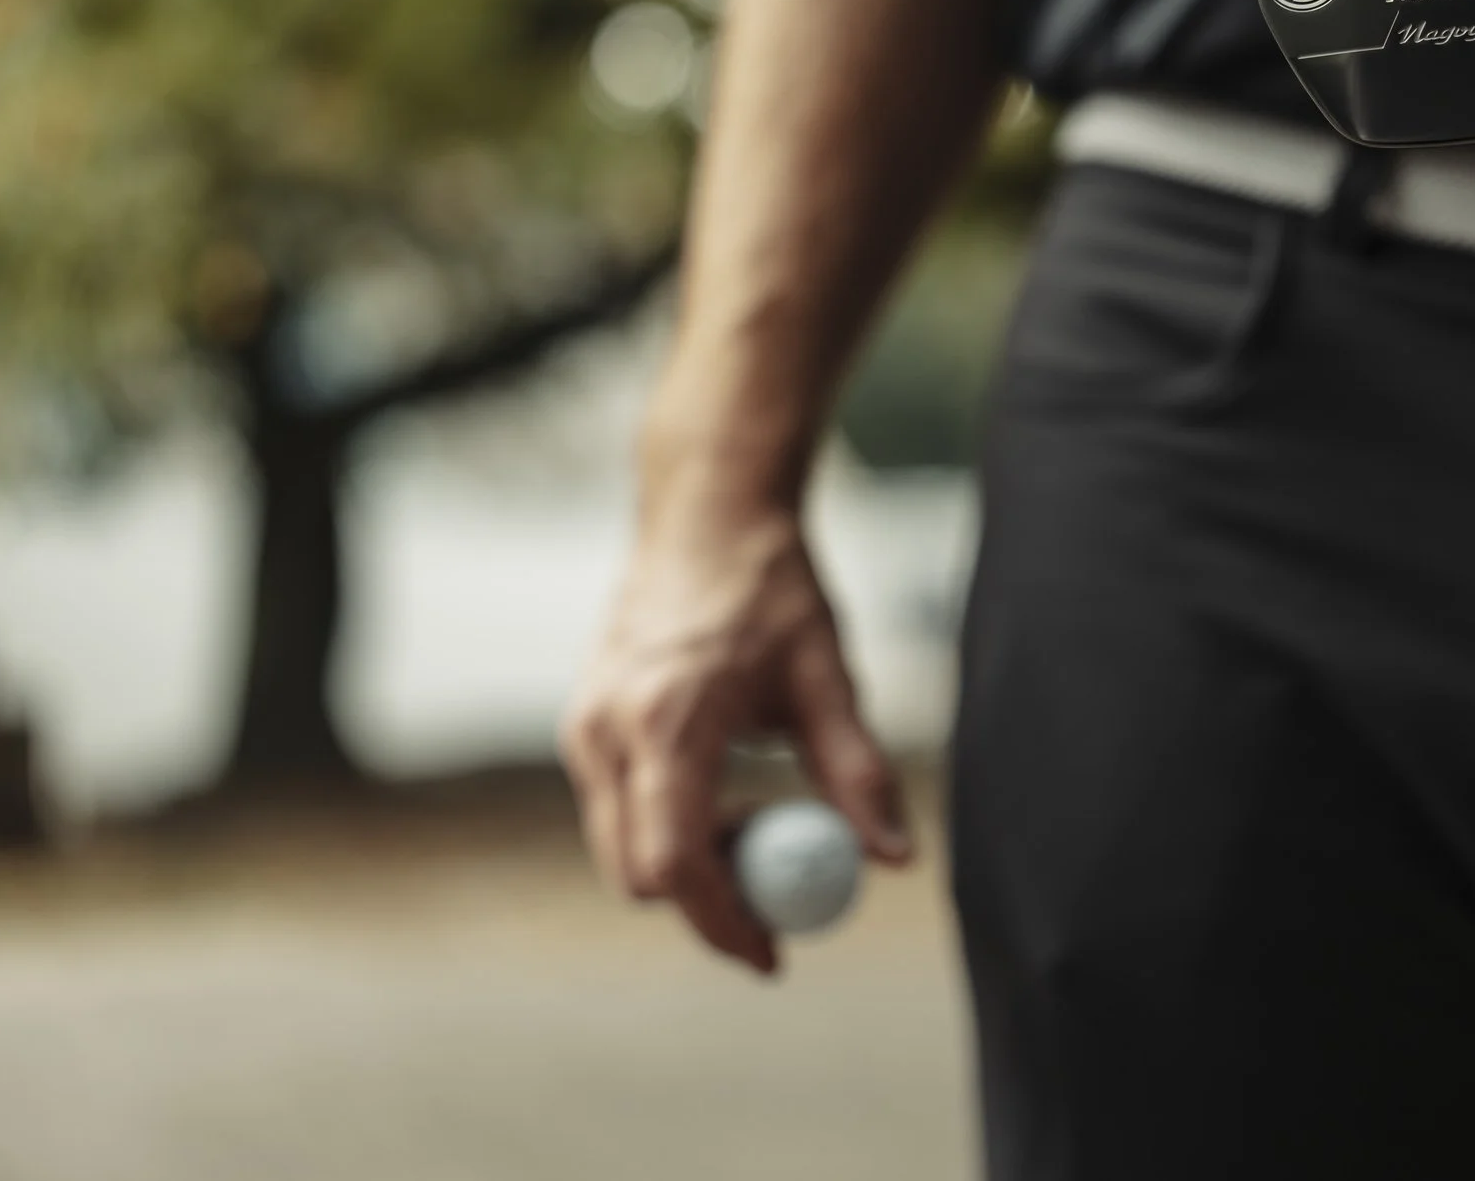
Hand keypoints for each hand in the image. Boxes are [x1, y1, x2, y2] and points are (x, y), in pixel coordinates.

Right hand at [563, 500, 912, 975]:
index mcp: (667, 721)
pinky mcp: (582, 723)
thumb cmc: (771, 592)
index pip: (674, 863)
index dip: (722, 923)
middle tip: (778, 910)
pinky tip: (727, 790)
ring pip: (622, 848)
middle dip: (705, 905)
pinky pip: (616, 811)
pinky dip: (667, 826)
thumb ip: (857, 772)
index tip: (775, 956)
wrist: (704, 518)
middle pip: (638, 873)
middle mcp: (607, 731)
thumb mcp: (827, 679)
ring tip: (762, 824)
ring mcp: (583, 726)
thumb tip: (892, 859)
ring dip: (689, 864)